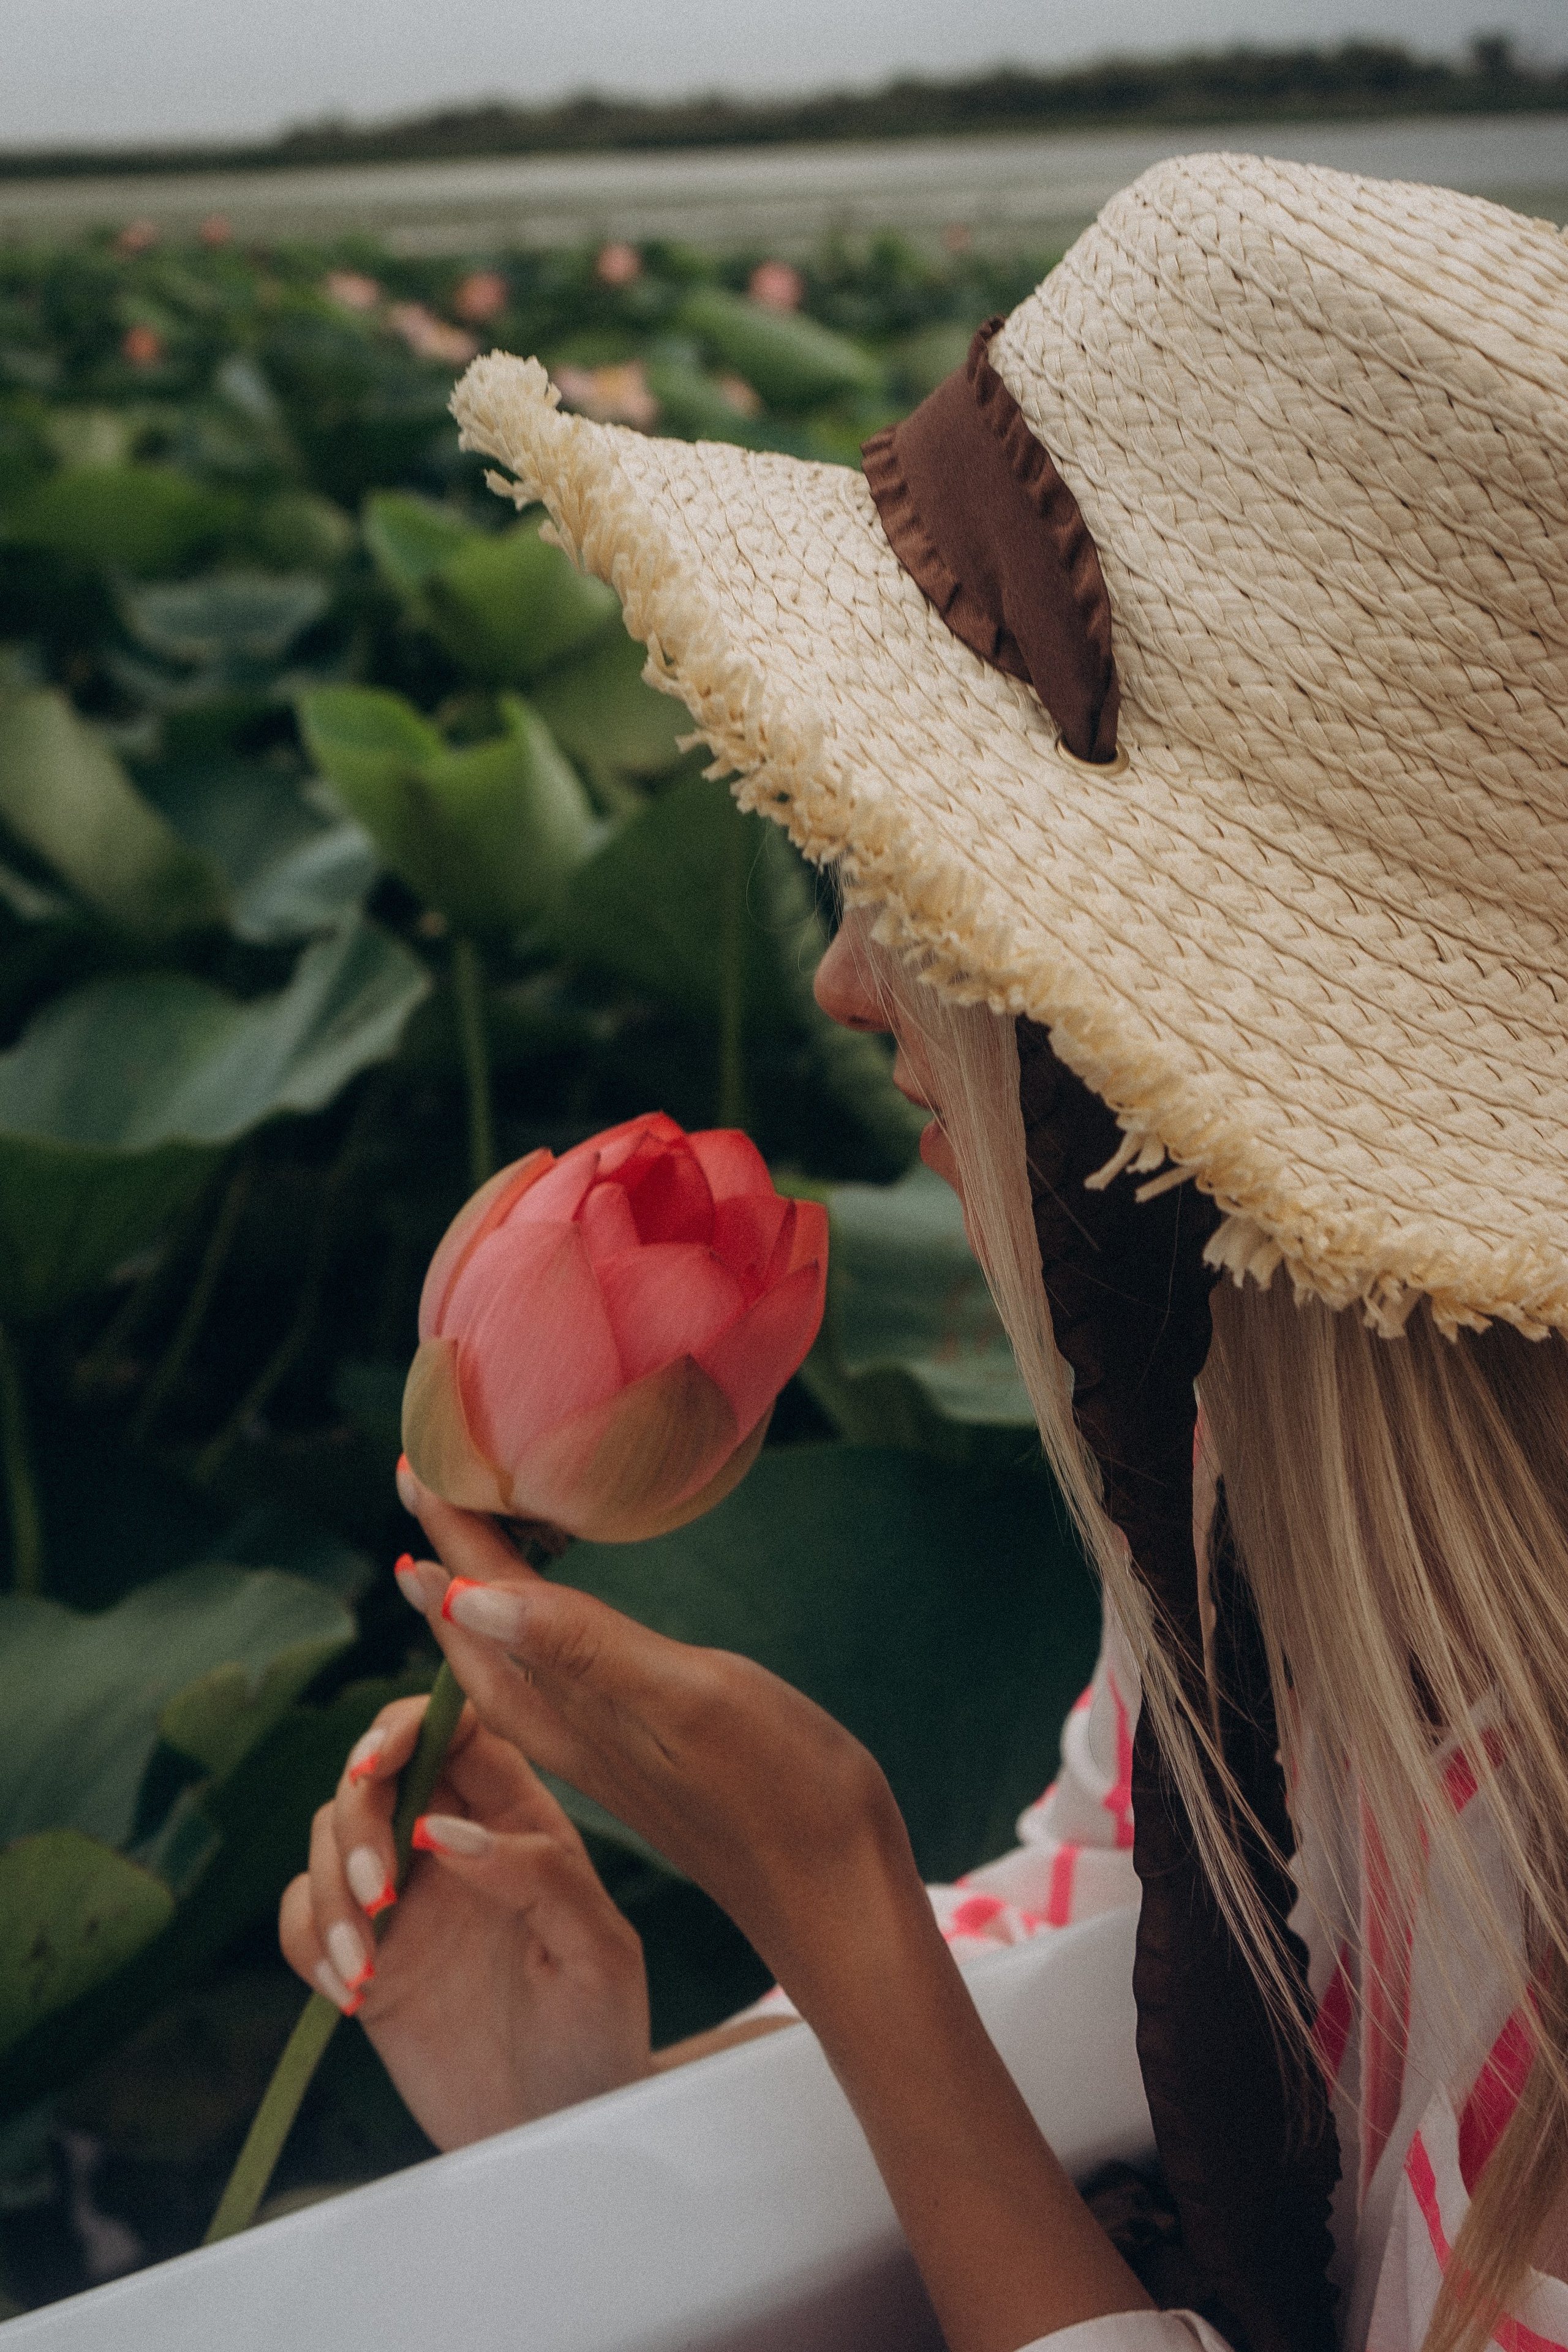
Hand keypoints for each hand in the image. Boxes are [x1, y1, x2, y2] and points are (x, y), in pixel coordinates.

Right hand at [278, 1695, 650, 2150]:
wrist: (562, 2132)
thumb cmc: (599, 2036)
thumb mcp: (597, 1955)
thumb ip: (539, 1877)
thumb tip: (448, 1829)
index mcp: (521, 1820)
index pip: (456, 1731)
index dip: (407, 1726)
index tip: (377, 1766)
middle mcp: (456, 1844)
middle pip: (375, 1776)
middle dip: (357, 1820)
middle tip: (380, 1893)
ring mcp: (407, 1899)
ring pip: (328, 1839)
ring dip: (331, 1892)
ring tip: (366, 1968)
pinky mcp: (368, 1956)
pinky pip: (305, 1915)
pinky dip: (309, 1941)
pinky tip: (351, 1994)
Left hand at [389, 1471, 1152, 2351]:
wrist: (834, 1892)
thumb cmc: (777, 1790)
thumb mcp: (681, 1704)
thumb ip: (579, 1650)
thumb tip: (462, 1596)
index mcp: (564, 1708)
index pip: (475, 1602)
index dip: (446, 1530)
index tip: (411, 1458)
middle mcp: (567, 1728)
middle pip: (474, 1628)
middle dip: (444, 1553)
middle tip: (421, 1475)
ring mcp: (602, 1745)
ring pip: (508, 1657)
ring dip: (478, 1591)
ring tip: (461, 1537)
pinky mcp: (639, 1755)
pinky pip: (553, 1677)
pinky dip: (533, 1627)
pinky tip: (549, 1615)